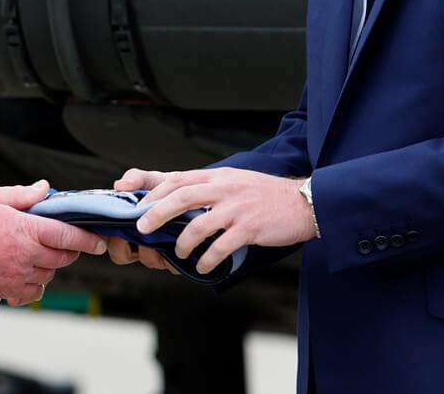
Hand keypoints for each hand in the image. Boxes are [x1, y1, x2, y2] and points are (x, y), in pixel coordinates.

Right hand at [0, 180, 107, 305]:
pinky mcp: (9, 290)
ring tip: (35, 253)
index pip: (67, 235)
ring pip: (50, 274)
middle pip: (63, 256)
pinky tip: (26, 272)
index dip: (87, 239)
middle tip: (62, 241)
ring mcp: (19, 275)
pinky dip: (36, 284)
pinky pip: (35, 292)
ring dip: (50, 265)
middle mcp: (26, 254)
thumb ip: (22, 194)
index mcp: (25, 229)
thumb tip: (44, 188)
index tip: (99, 241)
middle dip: (69, 249)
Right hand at [105, 168, 177, 273]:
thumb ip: (136, 179)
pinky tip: (179, 234)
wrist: (200, 195)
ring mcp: (159, 253)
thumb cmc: (172, 189)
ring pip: (147, 259)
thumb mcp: (154, 180)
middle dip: (125, 245)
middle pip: (121, 255)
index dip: (107, 240)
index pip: (110, 241)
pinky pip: (170, 262)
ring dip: (151, 246)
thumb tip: (119, 185)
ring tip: (161, 228)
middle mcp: (141, 242)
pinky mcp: (177, 259)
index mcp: (129, 226)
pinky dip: (172, 249)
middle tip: (135, 229)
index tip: (112, 230)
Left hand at [132, 167, 314, 276]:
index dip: (156, 192)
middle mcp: (225, 189)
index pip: (180, 179)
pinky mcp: (249, 229)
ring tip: (180, 253)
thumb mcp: (235, 180)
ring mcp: (236, 209)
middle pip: (182, 197)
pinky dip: (208, 259)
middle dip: (157, 213)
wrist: (303, 202)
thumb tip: (182, 198)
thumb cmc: (266, 194)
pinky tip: (204, 266)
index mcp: (219, 177)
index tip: (140, 205)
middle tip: (143, 228)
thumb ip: (211, 188)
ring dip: (183, 242)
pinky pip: (221, 246)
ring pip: (198, 225)